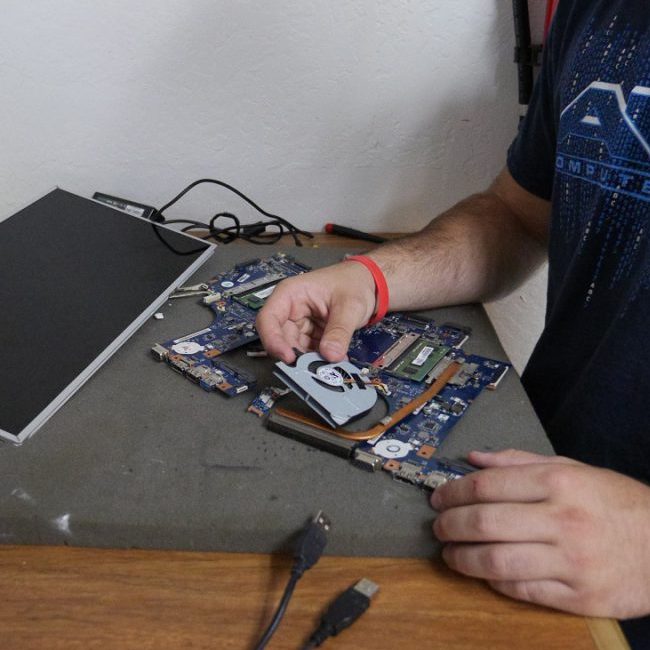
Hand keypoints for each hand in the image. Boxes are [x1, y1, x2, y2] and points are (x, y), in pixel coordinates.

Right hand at [256, 262, 375, 362]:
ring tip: (329, 366)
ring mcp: (300, 324)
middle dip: (296, 356)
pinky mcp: (310, 335)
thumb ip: (339, 331)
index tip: (288, 357)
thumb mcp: (350, 306)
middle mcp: (290, 310)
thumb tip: (330, 355)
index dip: (273, 340)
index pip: (268, 319)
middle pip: (281, 339)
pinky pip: (308, 352)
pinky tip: (333, 362)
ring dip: (310, 360)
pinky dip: (319, 359)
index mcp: (291, 294)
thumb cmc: (353, 283)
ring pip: (295, 349)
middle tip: (314, 369)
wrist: (367, 283)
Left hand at [431, 449, 649, 617]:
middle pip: (484, 522)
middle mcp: (563, 520)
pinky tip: (484, 572)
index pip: (486, 486)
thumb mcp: (572, 469)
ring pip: (496, 562)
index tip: (439, 498)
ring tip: (450, 553)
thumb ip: (519, 462)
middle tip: (438, 526)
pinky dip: (494, 582)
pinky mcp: (579, 597)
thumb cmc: (615, 503)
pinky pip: (521, 591)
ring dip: (462, 558)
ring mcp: (571, 562)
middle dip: (449, 525)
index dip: (453, 492)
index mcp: (558, 482)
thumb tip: (474, 459)